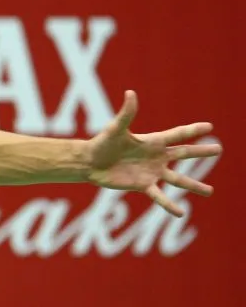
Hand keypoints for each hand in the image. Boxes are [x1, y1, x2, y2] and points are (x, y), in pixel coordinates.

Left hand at [86, 90, 221, 216]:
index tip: (209, 126)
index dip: (193, 130)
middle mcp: (156, 157)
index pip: (178, 135)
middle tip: (218, 150)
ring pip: (178, 180)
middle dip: (201, 152)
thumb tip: (130, 93)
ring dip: (193, 186)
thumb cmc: (102, 143)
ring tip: (210, 192)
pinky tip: (181, 213)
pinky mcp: (142, 185)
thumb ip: (127, 113)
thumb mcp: (116, 128)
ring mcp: (151, 172)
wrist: (89, 162)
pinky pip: (159, 196)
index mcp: (153, 141)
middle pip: (184, 154)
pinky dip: (169, 205)